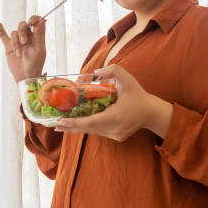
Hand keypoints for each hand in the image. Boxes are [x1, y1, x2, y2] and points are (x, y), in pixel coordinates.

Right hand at [0, 15, 46, 82]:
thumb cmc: (35, 64)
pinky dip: (0, 30)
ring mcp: (17, 41)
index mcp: (36, 36)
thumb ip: (39, 34)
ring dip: (15, 42)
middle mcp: (27, 36)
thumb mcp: (39, 49)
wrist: (25, 76)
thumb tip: (42, 20)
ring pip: (14, 33)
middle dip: (22, 32)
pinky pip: (3, 36)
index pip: (35, 21)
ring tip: (18, 53)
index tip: (32, 22)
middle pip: (23, 25)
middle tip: (24, 42)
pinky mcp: (9, 46)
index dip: (34, 19)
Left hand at [55, 64, 172, 140]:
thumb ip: (113, 70)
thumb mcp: (128, 79)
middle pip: (88, 129)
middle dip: (71, 127)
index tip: (61, 122)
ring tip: (63, 126)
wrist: (152, 113)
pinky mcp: (117, 137)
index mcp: (115, 116)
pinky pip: (99, 132)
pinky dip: (88, 127)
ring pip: (93, 131)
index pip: (90, 122)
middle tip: (55, 125)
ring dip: (78, 128)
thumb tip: (96, 73)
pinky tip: (78, 125)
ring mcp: (115, 135)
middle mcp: (114, 129)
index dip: (74, 123)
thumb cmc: (139, 95)